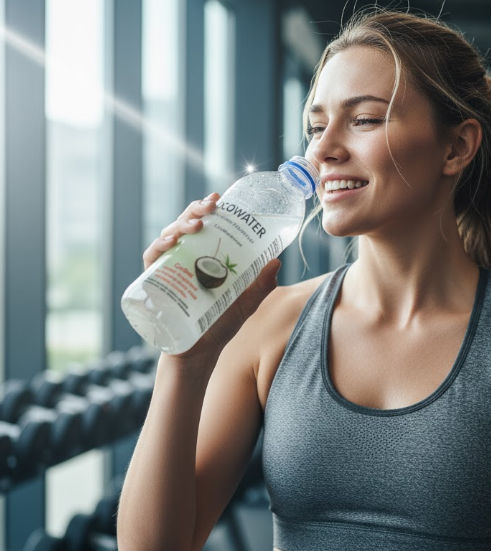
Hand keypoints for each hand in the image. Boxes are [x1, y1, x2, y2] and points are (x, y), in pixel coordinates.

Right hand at [142, 193, 281, 359]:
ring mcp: (169, 269)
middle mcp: (184, 258)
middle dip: (195, 210)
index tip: (218, 198)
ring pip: (168, 236)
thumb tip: (277, 262)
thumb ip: (262, 285)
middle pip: (185, 225)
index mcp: (204, 256)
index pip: (204, 224)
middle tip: (210, 206)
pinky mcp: (155, 283)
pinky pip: (152, 259)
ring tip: (196, 225)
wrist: (199, 352)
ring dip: (180, 225)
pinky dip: (158, 248)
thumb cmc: (221, 325)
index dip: (207, 208)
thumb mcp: (246, 302)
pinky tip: (169, 243)